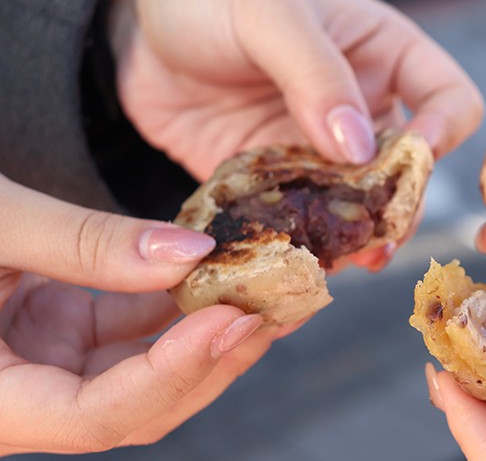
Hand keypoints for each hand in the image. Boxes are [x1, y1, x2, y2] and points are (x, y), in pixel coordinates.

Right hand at [0, 175, 298, 454]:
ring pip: (150, 371)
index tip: (233, 318)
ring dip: (215, 332)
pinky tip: (229, 274)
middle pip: (141, 405)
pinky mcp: (65, 329)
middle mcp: (25, 396)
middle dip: (217, 359)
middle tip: (283, 304)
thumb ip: (85, 244)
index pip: (96, 416)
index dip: (172, 374)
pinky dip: (183, 305)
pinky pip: (137, 330)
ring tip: (276, 287)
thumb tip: (192, 255)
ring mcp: (49, 364)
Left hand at [108, 0, 481, 269]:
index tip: (413, 157)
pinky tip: (294, 259)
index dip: (443, 131)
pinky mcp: (276, 181)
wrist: (134, 24)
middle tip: (378, 238)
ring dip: (354, 236)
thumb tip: (361, 148)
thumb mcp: (270, 14)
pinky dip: (303, 242)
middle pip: (409, 170)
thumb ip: (317, 75)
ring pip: (358, 206)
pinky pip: (302, 218)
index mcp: (383, 54)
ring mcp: (318, 149)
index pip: (449, 99)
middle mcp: (361, 107)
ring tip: (338, 261)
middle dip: (399, 206)